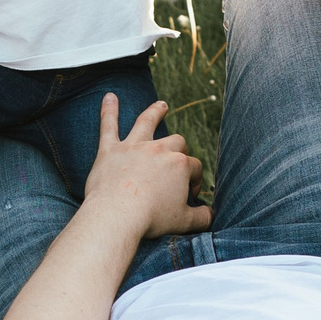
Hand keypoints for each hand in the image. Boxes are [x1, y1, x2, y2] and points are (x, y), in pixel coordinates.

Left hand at [84, 94, 210, 239]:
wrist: (117, 216)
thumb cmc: (151, 219)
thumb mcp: (184, 222)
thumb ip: (202, 217)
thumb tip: (212, 215)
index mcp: (180, 165)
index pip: (195, 168)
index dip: (195, 180)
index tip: (190, 194)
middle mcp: (159, 149)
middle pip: (176, 142)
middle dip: (180, 150)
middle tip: (176, 163)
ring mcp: (134, 147)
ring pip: (147, 122)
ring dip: (154, 112)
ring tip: (161, 106)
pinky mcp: (110, 150)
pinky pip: (109, 126)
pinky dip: (108, 111)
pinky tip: (109, 97)